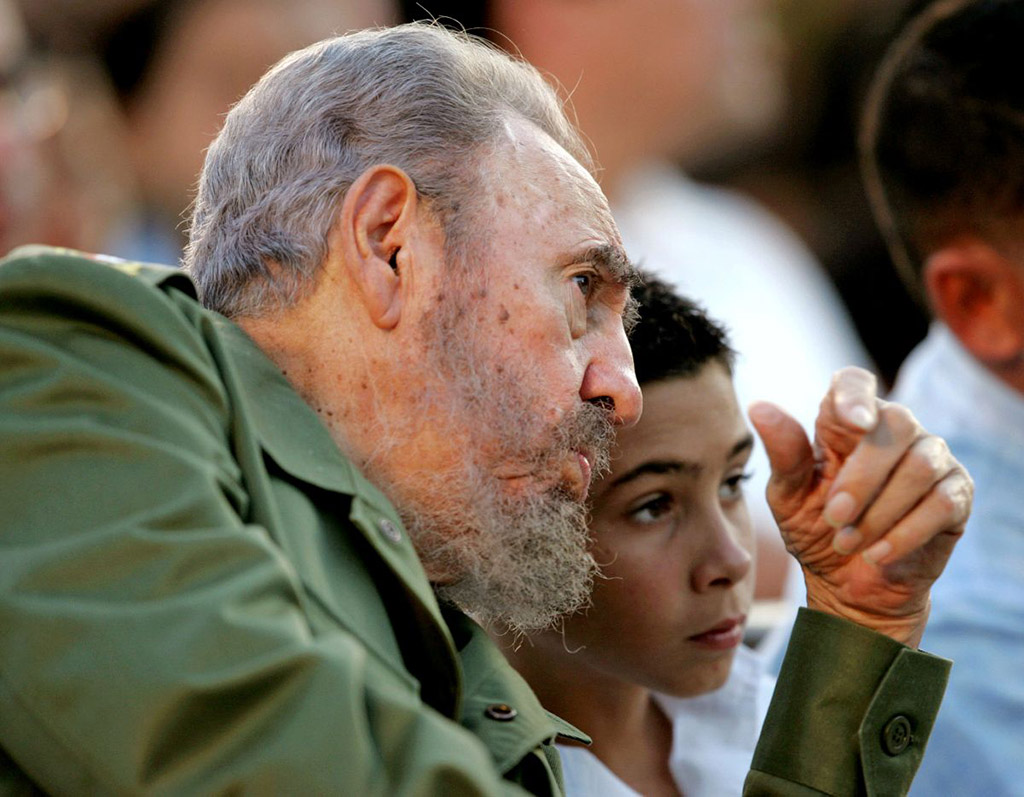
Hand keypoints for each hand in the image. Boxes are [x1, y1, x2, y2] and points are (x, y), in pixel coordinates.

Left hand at [748, 367, 971, 646]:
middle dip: (861, 478)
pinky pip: (942, 503)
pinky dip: (904, 533)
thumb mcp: (789, 497)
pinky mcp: (956, 494)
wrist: (847, 586)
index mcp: (846, 423)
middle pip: (895, 424)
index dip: (855, 395)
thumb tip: (759, 407)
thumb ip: (782, 454)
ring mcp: (931, 459)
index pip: (854, 383)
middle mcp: (895, 431)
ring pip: (919, 466)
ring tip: (848, 542)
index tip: (852, 422)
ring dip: (879, 512)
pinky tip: (877, 554)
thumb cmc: (815, 531)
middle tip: (834, 517)